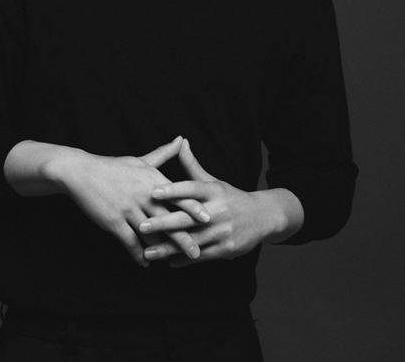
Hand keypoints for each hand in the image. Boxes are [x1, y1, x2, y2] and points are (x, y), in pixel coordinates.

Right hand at [58, 136, 210, 267]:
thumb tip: (181, 139)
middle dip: (184, 238)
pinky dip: (138, 254)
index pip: (178, 195)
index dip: (194, 208)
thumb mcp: (141, 160)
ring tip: (173, 262)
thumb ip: (164, 153)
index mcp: (153, 179)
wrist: (82, 173)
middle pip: (169, 219)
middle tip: (198, 253)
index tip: (210, 219)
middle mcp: (144, 195)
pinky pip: (130, 242)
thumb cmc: (114, 167)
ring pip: (151, 234)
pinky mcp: (114, 221)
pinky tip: (145, 263)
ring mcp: (129, 209)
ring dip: (162, 250)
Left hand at [139, 139, 279, 267]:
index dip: (172, 190)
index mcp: (213, 191)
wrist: (263, 216)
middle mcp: (218, 210)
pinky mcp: (227, 249)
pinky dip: (184, 259)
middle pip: (187, 218)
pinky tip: (168, 261)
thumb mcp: (213, 181)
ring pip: (191, 241)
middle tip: (141, 226)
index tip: (152, 192)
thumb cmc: (230, 197)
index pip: (191, 189)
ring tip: (147, 252)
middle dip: (163, 223)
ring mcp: (223, 231)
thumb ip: (192, 166)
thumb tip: (180, 142)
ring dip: (168, 248)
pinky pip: (201, 256)